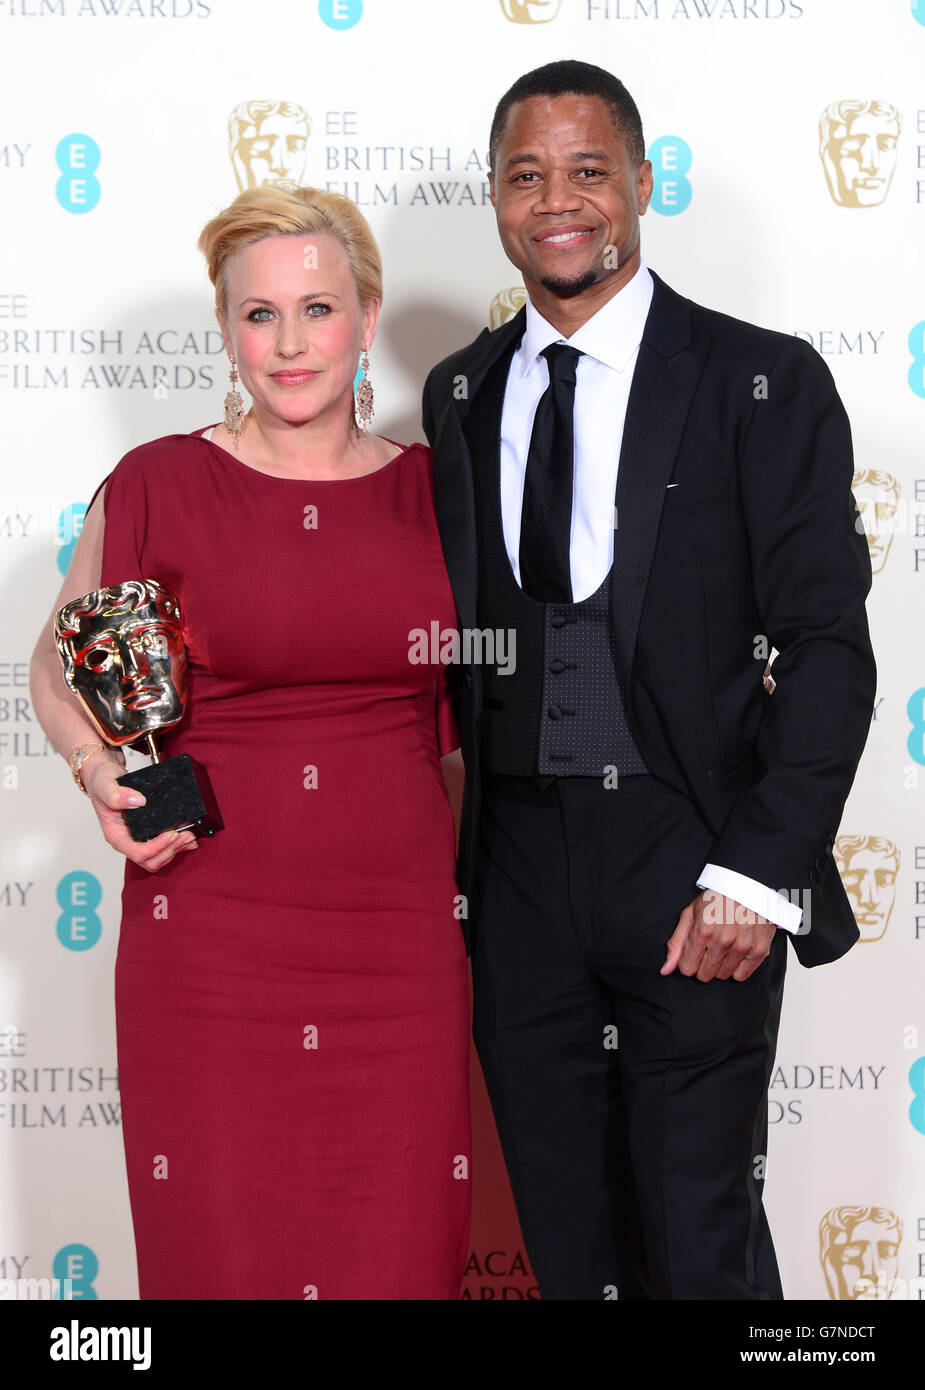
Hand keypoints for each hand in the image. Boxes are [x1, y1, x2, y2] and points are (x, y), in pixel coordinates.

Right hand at [81, 754, 198, 872]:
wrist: (105, 776)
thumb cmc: (101, 782)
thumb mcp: (105, 784)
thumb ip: (116, 794)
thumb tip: (138, 801)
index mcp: (116, 836)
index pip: (138, 853)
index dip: (157, 847)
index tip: (171, 833)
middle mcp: (127, 840)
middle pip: (151, 860)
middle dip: (171, 850)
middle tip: (187, 835)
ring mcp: (138, 838)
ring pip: (159, 856)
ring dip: (176, 848)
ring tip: (190, 836)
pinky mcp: (147, 832)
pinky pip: (163, 845)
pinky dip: (177, 844)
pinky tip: (188, 837)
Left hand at [661, 890, 775, 982]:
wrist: (749, 887)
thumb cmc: (717, 899)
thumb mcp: (691, 914)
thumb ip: (677, 943)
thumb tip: (666, 970)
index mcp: (703, 930)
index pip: (687, 968)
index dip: (687, 961)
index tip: (693, 953)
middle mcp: (723, 941)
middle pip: (704, 975)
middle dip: (702, 965)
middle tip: (709, 948)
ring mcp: (742, 947)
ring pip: (722, 976)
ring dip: (720, 966)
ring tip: (723, 947)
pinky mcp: (758, 951)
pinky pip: (741, 976)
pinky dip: (736, 968)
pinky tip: (735, 952)